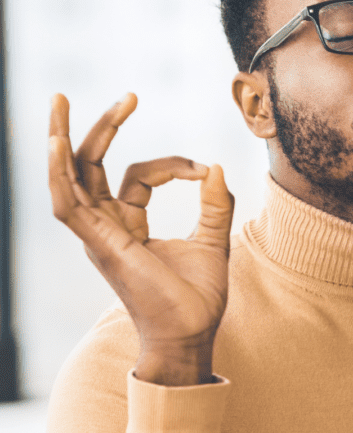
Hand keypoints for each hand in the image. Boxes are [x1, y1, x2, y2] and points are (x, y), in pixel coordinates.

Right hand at [48, 93, 234, 384]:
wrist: (191, 336)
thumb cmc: (198, 301)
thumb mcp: (214, 243)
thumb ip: (216, 205)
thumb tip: (215, 167)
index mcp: (127, 227)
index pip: (137, 176)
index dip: (171, 164)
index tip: (202, 170)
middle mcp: (106, 229)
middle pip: (92, 166)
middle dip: (103, 127)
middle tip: (129, 96)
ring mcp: (98, 237)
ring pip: (70, 178)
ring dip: (62, 137)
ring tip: (58, 99)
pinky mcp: (99, 245)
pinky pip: (68, 204)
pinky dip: (59, 172)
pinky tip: (57, 141)